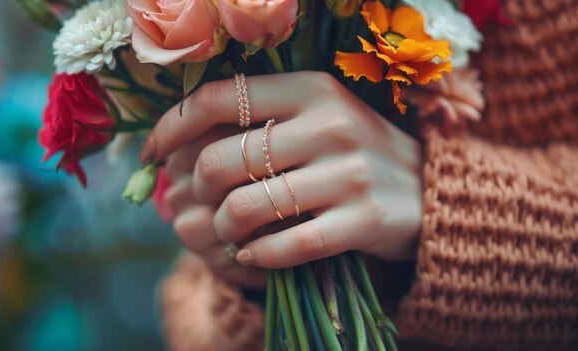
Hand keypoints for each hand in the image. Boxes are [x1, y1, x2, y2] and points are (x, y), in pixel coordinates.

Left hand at [145, 71, 422, 268]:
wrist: (426, 188)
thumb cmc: (350, 152)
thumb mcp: (311, 117)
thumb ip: (252, 122)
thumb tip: (171, 148)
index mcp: (310, 88)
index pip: (217, 98)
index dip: (170, 126)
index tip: (151, 154)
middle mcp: (329, 124)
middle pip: (219, 160)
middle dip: (196, 190)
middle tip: (204, 200)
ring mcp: (348, 173)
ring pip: (244, 208)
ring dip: (223, 228)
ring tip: (231, 231)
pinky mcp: (362, 220)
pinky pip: (284, 246)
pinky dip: (256, 256)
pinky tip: (253, 254)